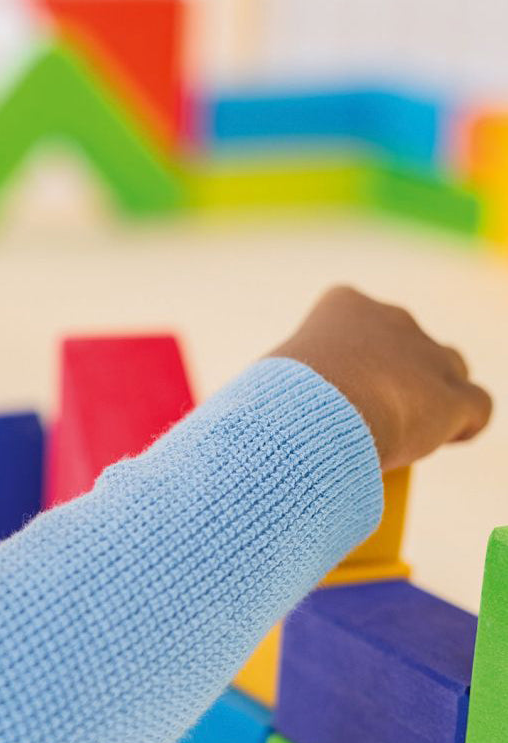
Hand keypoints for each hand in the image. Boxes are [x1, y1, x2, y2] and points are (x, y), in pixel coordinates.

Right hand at [269, 286, 491, 469]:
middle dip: (396, 371)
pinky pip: (477, 405)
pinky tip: (450, 438)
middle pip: (407, 341)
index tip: (341, 384)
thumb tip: (265, 413)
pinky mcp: (453, 397)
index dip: (355, 352)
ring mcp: (428, 355)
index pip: (357, 313)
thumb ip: (286, 381)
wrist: (311, 419)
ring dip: (434, 393)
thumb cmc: (278, 401)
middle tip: (368, 412)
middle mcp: (392, 318)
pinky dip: (466, 423)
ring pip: (449, 367)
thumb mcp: (271, 379)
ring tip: (411, 427)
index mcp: (344, 304)